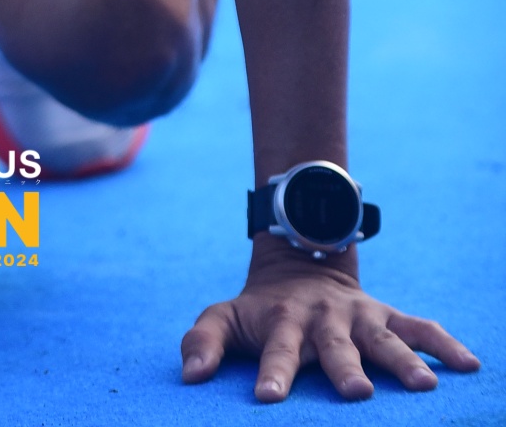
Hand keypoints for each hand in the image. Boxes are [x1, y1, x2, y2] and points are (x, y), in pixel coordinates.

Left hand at [181, 245, 479, 402]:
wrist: (298, 262)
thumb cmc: (259, 309)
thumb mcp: (224, 316)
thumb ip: (203, 343)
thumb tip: (190, 377)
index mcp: (283, 322)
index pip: (276, 351)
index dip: (271, 373)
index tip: (267, 397)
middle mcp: (324, 318)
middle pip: (335, 347)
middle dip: (345, 369)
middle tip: (356, 392)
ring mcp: (359, 316)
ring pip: (384, 338)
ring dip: (402, 361)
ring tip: (424, 387)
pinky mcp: (387, 313)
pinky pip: (421, 326)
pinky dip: (445, 344)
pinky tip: (469, 365)